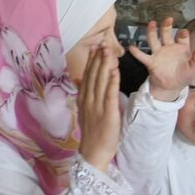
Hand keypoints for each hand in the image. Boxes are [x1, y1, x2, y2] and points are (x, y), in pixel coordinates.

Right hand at [76, 43, 121, 169]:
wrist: (93, 153)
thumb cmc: (92, 133)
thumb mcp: (85, 111)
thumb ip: (84, 94)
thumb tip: (80, 80)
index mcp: (84, 99)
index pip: (88, 76)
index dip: (92, 60)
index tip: (95, 46)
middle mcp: (89, 100)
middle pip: (94, 75)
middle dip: (98, 57)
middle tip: (102, 41)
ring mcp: (97, 107)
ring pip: (101, 81)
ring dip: (105, 64)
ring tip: (108, 50)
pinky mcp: (108, 114)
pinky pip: (110, 95)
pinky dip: (112, 82)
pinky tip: (115, 70)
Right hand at [127, 17, 194, 100]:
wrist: (172, 87)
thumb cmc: (184, 76)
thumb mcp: (194, 69)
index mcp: (181, 48)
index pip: (182, 37)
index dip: (183, 34)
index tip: (184, 33)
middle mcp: (169, 48)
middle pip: (167, 34)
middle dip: (167, 26)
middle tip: (168, 19)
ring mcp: (159, 54)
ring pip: (154, 40)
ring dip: (152, 32)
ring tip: (151, 24)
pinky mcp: (151, 62)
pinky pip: (142, 56)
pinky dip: (136, 52)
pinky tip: (131, 47)